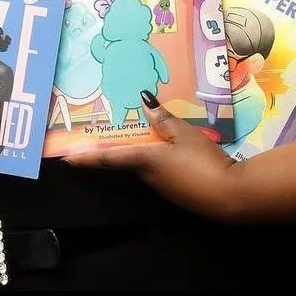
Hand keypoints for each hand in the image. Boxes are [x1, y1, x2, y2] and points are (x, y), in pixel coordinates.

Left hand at [64, 90, 238, 220]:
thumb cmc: (203, 162)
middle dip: (115, 148)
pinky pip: (160, 169)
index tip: (66, 159)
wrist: (229, 196)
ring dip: (138, 151)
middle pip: (126, 159)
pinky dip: (157, 157)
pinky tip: (168, 147)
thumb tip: (144, 100)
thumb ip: (165, 118)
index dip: (87, 157)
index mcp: (145, 160)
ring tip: (138, 132)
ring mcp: (162, 186)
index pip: (110, 157)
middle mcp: (147, 176)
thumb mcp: (185, 133)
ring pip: (144, 164)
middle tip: (102, 133)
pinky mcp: (177, 190)